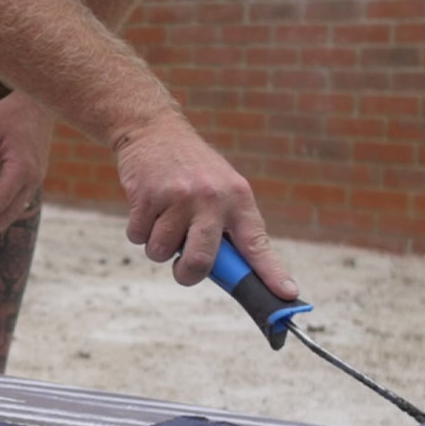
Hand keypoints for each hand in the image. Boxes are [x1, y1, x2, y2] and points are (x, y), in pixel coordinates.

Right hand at [115, 114, 297, 295]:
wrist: (155, 130)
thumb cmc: (191, 169)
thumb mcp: (221, 188)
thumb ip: (227, 227)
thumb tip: (228, 274)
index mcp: (238, 198)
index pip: (257, 244)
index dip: (272, 273)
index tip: (286, 295)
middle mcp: (211, 198)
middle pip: (201, 261)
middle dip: (187, 273)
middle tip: (183, 269)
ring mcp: (178, 197)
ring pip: (161, 252)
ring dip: (157, 246)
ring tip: (163, 218)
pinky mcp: (147, 196)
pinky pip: (138, 236)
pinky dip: (139, 230)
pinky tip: (147, 206)